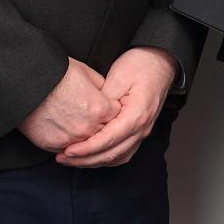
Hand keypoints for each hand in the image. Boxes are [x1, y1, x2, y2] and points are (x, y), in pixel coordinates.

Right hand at [19, 59, 114, 151]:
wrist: (27, 82)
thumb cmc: (56, 74)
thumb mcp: (86, 73)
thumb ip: (102, 88)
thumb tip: (106, 94)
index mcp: (101, 109)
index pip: (116, 115)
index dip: (111, 110)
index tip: (104, 107)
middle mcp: (89, 128)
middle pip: (104, 133)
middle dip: (100, 125)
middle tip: (89, 116)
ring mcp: (71, 139)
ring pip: (86, 145)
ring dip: (84, 138)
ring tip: (76, 125)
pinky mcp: (54, 145)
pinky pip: (67, 149)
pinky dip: (67, 143)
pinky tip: (62, 130)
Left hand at [58, 47, 177, 167]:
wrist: (160, 61)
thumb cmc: (141, 64)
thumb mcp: (118, 77)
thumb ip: (103, 101)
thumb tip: (88, 119)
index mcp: (137, 115)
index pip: (108, 140)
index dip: (86, 149)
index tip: (68, 151)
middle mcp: (142, 128)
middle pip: (112, 154)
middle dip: (86, 160)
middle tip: (62, 158)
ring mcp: (143, 131)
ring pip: (118, 157)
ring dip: (95, 161)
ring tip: (72, 159)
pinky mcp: (140, 131)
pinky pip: (123, 152)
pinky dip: (106, 158)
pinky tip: (91, 156)